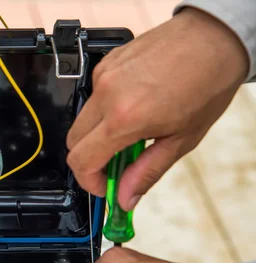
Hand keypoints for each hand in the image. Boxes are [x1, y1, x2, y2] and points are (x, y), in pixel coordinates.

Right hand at [66, 7, 248, 210]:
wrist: (214, 38)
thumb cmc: (206, 84)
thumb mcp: (181, 140)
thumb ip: (146, 172)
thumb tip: (125, 198)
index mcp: (124, 118)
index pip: (81, 161)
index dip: (89, 181)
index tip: (105, 186)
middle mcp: (106, 94)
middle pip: (73, 142)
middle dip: (90, 160)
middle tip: (117, 164)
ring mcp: (102, 76)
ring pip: (82, 120)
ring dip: (98, 134)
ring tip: (130, 132)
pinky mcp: (104, 63)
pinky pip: (93, 97)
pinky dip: (105, 110)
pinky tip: (132, 105)